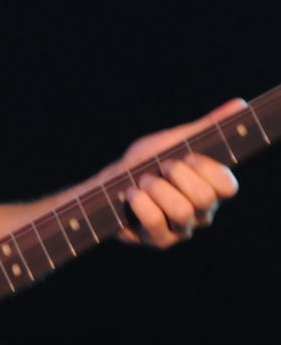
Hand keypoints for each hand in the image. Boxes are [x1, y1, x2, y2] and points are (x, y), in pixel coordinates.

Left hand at [112, 99, 241, 247]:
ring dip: (156, 188)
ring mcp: (182, 230)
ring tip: (143, 181)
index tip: (187, 156)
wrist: (106, 185)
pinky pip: (155, 221)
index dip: (207, 169)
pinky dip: (140, 202)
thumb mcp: (172, 140)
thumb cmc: (144, 162)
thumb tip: (239, 104)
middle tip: (160, 167)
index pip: (228, 186)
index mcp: (211, 189)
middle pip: (204, 198)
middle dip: (175, 175)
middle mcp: (201, 214)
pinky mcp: (159, 241)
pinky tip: (132, 194)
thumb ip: (205, 127)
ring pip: (181, 211)